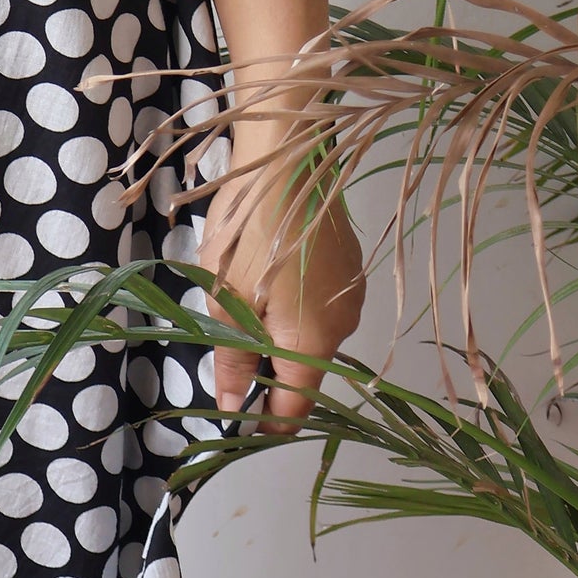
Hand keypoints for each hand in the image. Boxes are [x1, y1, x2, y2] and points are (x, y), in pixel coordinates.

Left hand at [199, 131, 365, 428]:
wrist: (287, 153)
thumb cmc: (251, 227)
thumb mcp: (227, 296)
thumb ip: (233, 358)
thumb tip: (232, 409)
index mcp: (314, 340)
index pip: (296, 409)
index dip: (267, 424)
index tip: (239, 423)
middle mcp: (344, 323)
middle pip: (305, 370)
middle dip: (269, 368)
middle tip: (228, 341)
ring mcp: (350, 291)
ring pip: (312, 332)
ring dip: (280, 330)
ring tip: (242, 293)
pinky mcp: (348, 262)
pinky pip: (320, 301)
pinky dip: (295, 301)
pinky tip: (267, 268)